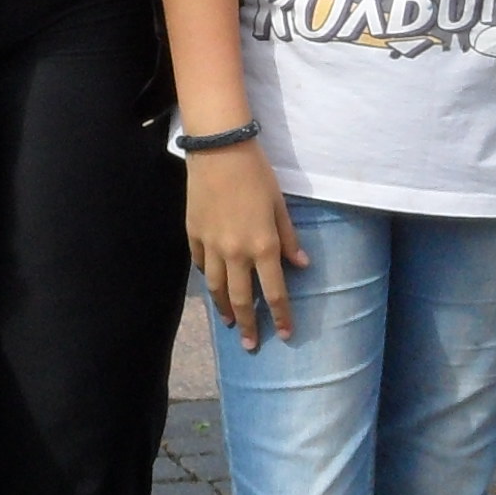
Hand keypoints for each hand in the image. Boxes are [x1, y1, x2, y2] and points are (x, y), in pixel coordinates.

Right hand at [185, 142, 305, 347]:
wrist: (219, 150)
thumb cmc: (257, 174)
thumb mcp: (280, 206)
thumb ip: (289, 239)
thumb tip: (302, 266)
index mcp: (263, 246)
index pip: (275, 292)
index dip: (281, 315)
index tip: (284, 333)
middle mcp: (237, 253)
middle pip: (242, 299)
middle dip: (248, 325)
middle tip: (251, 344)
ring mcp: (212, 246)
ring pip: (217, 288)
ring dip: (225, 309)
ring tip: (229, 323)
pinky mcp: (194, 235)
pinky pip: (201, 266)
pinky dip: (209, 279)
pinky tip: (214, 286)